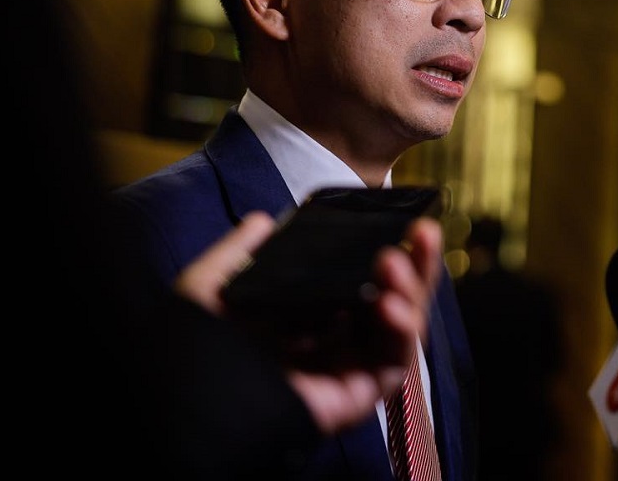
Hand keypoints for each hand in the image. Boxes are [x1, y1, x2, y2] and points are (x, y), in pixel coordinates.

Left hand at [174, 211, 443, 433]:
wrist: (193, 398)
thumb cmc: (198, 344)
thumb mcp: (212, 285)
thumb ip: (239, 252)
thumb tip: (263, 220)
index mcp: (307, 313)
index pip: (360, 278)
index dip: (384, 247)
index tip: (397, 220)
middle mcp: (334, 338)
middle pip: (392, 297)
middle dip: (415, 264)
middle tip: (424, 232)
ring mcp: (350, 365)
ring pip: (402, 326)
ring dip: (412, 291)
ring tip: (396, 264)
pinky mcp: (359, 393)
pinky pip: (395, 362)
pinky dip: (403, 330)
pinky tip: (389, 304)